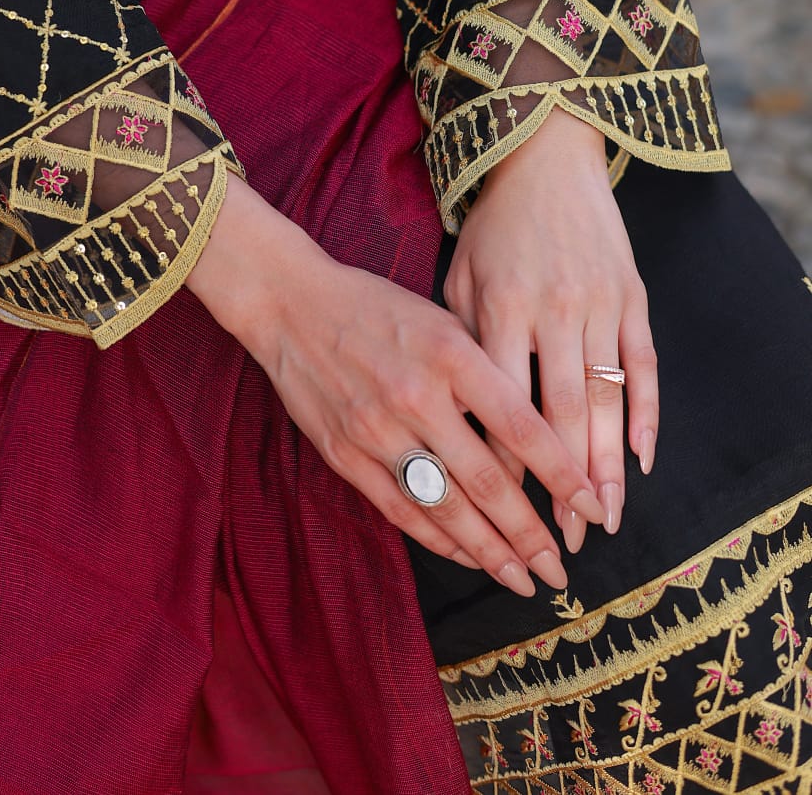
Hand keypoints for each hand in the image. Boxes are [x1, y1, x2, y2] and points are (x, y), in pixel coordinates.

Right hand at [189, 174, 603, 595]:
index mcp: (451, 354)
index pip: (520, 427)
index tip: (592, 507)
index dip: (562, 476)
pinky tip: (467, 556)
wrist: (292, 305)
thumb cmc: (376, 306)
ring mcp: (378, 431)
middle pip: (487, 481)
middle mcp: (417, 396)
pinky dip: (438, 539)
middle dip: (531, 534)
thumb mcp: (441, 317)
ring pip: (445, 506)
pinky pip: (400, 510)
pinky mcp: (346, 455)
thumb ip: (483, 371)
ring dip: (489, 551)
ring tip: (522, 579)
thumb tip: (533, 432)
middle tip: (561, 571)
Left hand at [443, 110, 657, 552]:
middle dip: (564, 485)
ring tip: (604, 518)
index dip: (509, 462)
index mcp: (500, 310)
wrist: (546, 160)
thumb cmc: (493, 229)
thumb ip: (464, 345)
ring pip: (606, 399)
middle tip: (567, 540)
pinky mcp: (632, 296)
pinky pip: (644, 366)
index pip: (504, 405)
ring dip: (607, 466)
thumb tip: (462, 421)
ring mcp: (599, 304)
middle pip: (561, 415)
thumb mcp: (460, 279)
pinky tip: (640, 460)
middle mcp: (552, 311)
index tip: (508, 515)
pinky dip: (646, 415)